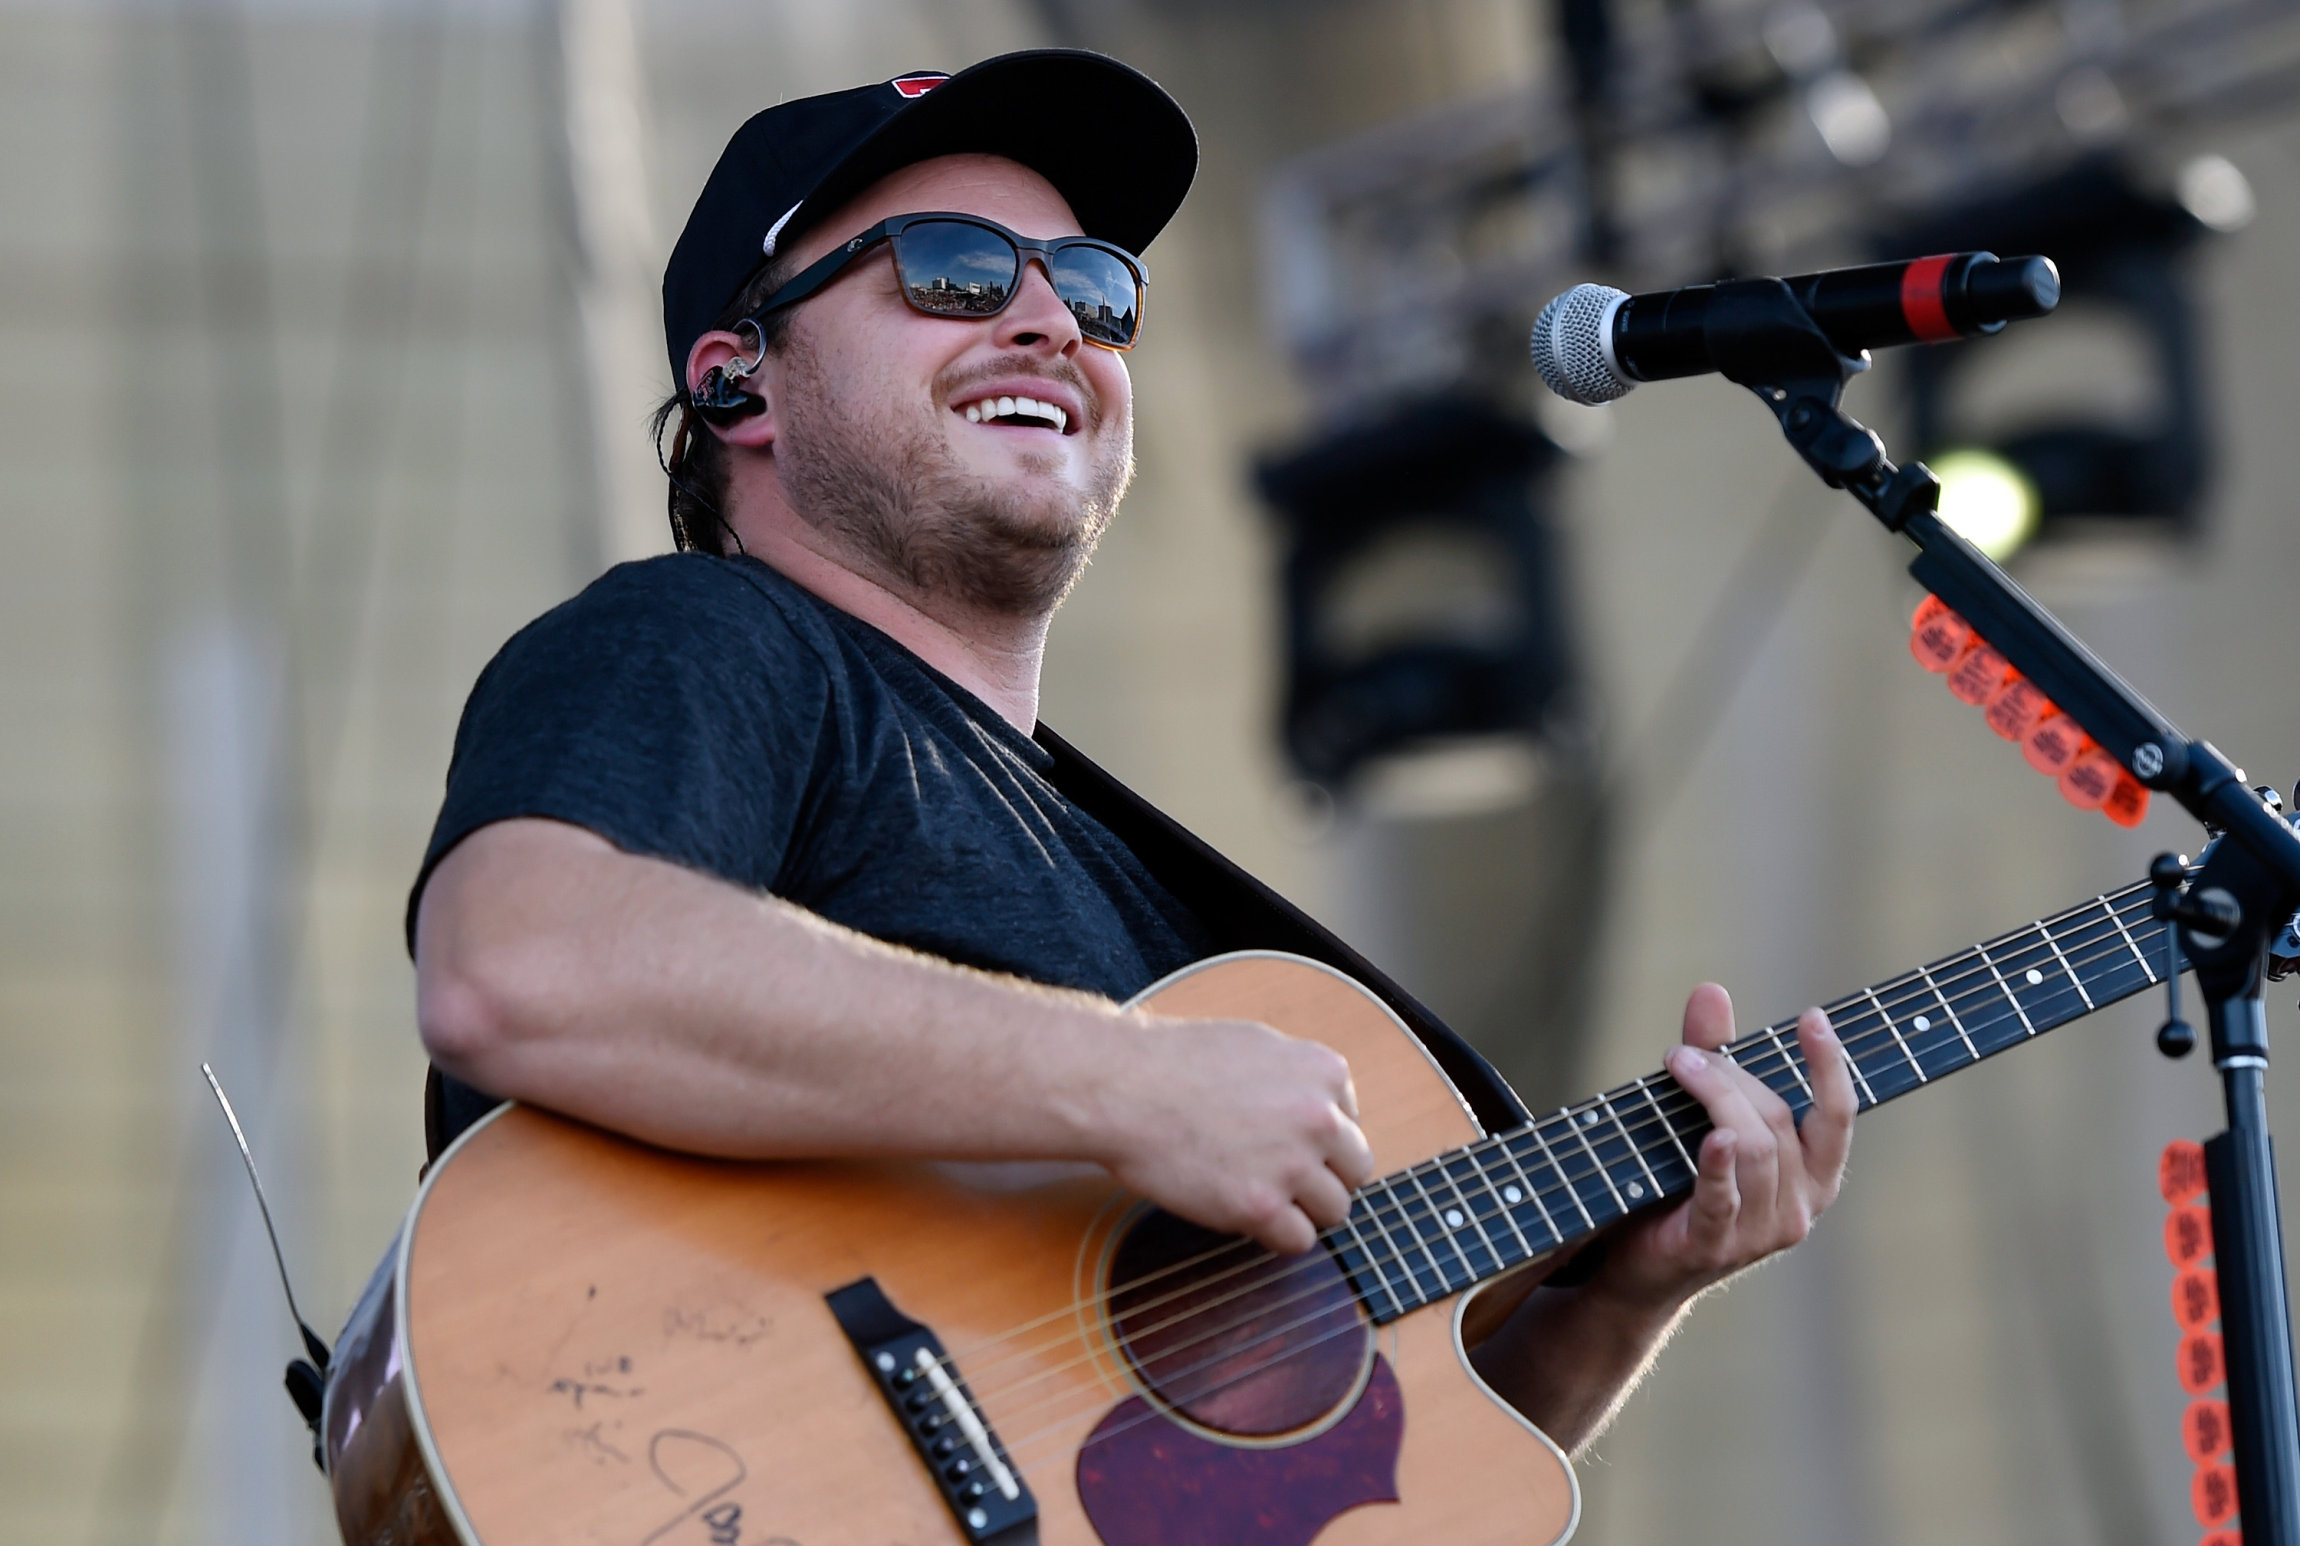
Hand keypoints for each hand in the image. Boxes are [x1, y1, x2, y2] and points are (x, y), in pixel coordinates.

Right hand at [1099, 1015, 1376, 1255]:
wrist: (1123, 1087)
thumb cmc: (1175, 1063)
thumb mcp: (1256, 1046)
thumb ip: (1298, 1079)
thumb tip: (1326, 1112)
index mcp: (1324, 1071)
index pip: (1351, 1122)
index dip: (1316, 1139)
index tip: (1281, 1140)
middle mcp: (1320, 1117)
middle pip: (1355, 1169)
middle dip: (1322, 1176)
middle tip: (1279, 1177)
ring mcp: (1292, 1164)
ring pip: (1334, 1210)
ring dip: (1301, 1209)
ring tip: (1258, 1195)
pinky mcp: (1260, 1206)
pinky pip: (1299, 1240)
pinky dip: (1275, 1235)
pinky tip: (1244, 1214)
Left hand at [1595, 983, 1854, 1310]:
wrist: (1638, 1266)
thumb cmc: (1680, 1183)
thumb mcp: (1702, 1115)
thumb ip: (1715, 1056)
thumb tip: (1711, 989)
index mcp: (1815, 1176)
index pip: (1838, 1115)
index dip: (1829, 1065)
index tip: (1813, 1018)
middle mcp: (1799, 1207)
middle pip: (1778, 1119)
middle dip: (1732, 1075)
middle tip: (1683, 1052)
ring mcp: (1761, 1233)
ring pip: (1753, 1148)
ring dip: (1715, 1098)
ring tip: (1676, 1066)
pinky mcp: (1715, 1246)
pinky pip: (1722, 1197)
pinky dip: (1717, 1164)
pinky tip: (1712, 1137)